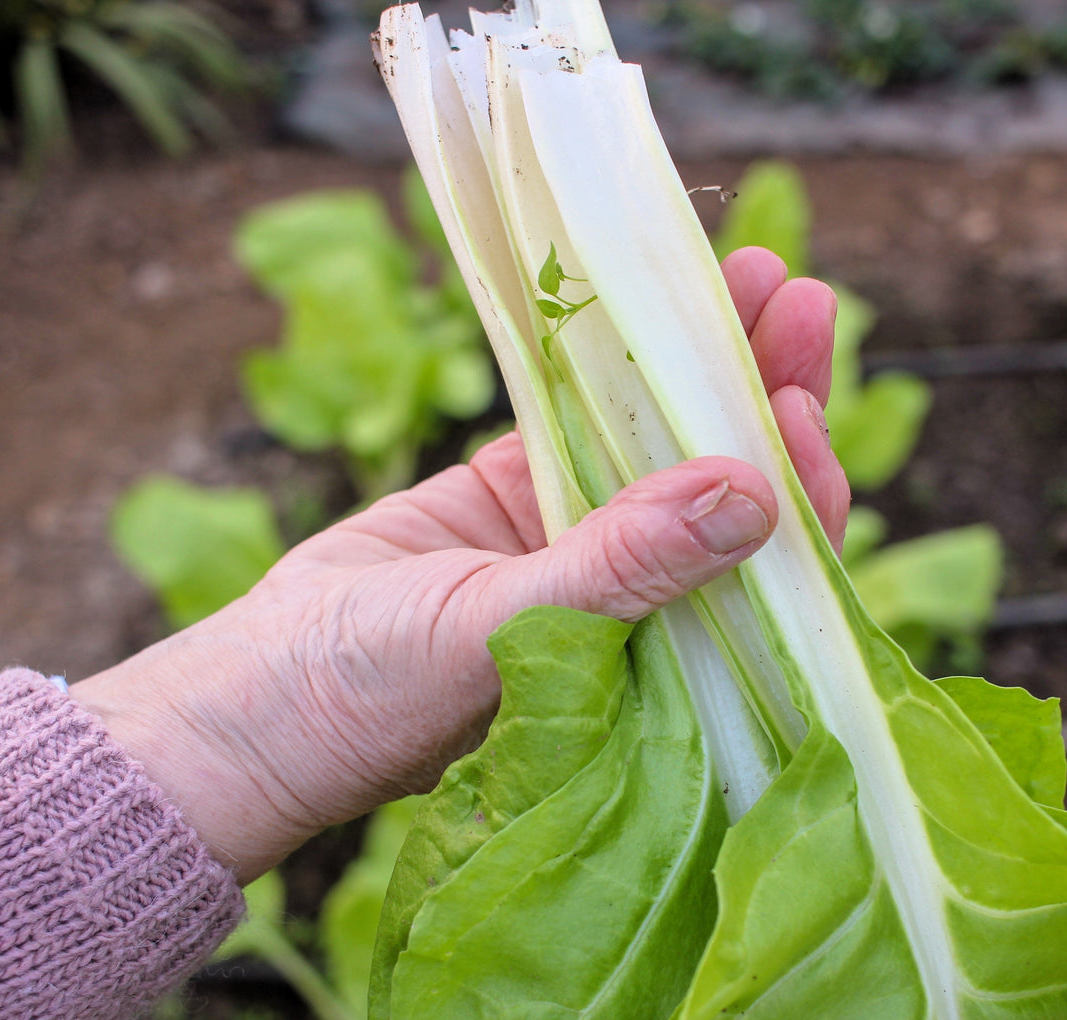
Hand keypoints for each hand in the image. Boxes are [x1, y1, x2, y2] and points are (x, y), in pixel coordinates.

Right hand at [73, 248, 850, 883]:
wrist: (265, 691)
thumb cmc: (383, 698)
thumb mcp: (508, 629)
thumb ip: (624, 565)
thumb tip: (754, 494)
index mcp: (665, 654)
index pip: (764, 567)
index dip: (796, 481)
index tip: (801, 399)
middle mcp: (637, 596)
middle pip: (725, 486)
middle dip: (764, 393)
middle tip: (795, 296)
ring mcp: (575, 540)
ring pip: (661, 442)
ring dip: (699, 364)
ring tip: (745, 273)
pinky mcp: (515, 497)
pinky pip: (581, 418)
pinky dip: (612, 363)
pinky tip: (645, 304)